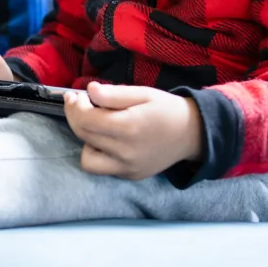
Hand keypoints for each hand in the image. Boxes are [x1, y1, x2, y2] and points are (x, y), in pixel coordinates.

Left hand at [63, 82, 203, 179]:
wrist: (193, 133)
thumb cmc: (166, 109)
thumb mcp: (142, 93)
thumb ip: (114, 94)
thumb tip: (90, 90)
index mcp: (130, 127)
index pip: (86, 120)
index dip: (75, 106)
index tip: (75, 95)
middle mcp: (127, 152)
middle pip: (83, 135)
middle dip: (75, 117)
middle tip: (80, 104)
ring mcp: (128, 168)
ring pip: (87, 158)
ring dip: (85, 140)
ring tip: (97, 126)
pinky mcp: (130, 175)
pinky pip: (101, 168)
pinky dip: (98, 153)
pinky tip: (107, 139)